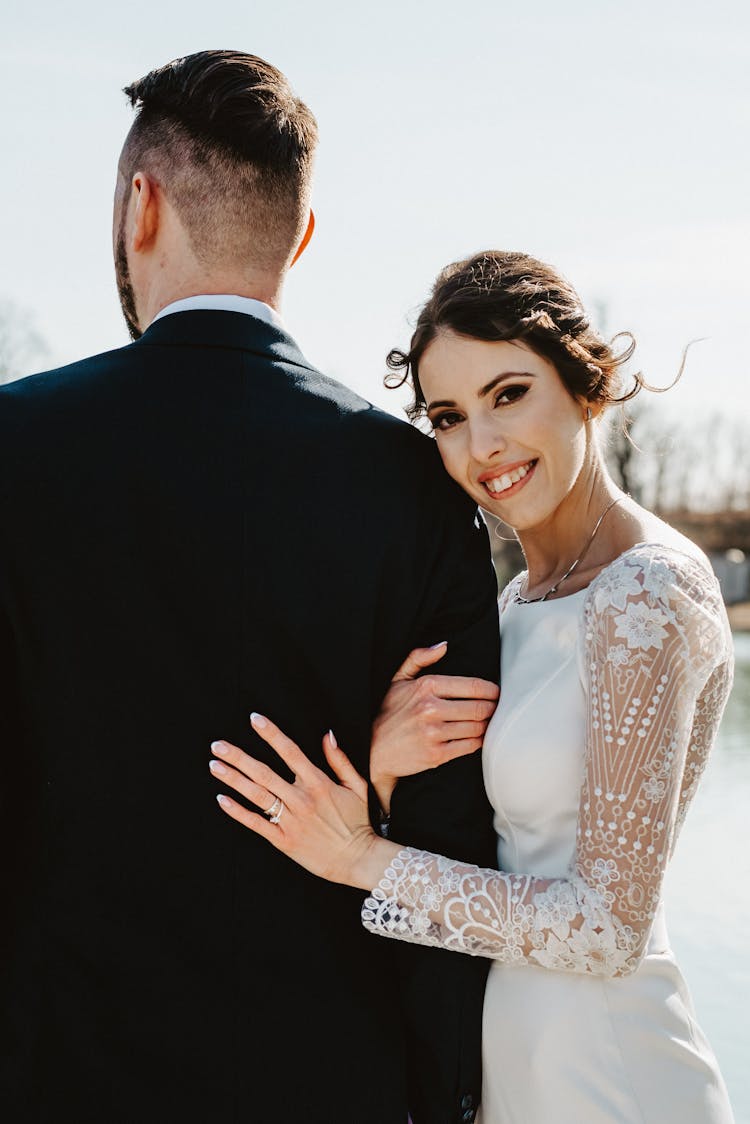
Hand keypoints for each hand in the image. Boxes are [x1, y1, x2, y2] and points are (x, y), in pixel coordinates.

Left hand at [210, 715, 392, 889]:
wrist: (359, 859)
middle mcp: (301, 799)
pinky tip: (222, 799)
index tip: (254, 719)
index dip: (271, 734)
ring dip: (233, 779)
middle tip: (218, 745)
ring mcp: (291, 821)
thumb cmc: (358, 822)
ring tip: (214, 765)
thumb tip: (327, 735)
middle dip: (238, 757)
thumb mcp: (357, 786)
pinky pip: (257, 824)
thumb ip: (340, 760)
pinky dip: (238, 812)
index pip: (289, 751)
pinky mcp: (284, 841)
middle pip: (264, 773)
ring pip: (257, 795)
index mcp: (318, 783)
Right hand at [371, 642, 499, 813]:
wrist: (373, 750)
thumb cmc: (388, 713)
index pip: (472, 686)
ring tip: (487, 722)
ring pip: (477, 727)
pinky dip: (478, 741)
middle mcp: (431, 708)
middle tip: (496, 709)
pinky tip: (476, 737)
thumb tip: (443, 646)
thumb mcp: (397, 680)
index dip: (491, 690)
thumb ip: (418, 658)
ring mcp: (434, 733)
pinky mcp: (437, 754)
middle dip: (492, 708)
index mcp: (426, 686)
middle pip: (479, 708)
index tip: (496, 693)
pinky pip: (470, 746)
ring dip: (487, 726)